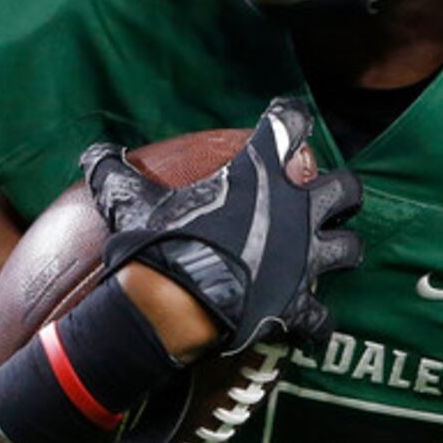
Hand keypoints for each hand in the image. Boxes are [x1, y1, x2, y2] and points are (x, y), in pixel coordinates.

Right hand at [85, 98, 363, 355]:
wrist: (174, 303)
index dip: (289, 115)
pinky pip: (322, 318)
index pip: (290, 123)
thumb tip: (93, 153)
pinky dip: (318, 324)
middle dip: (342, 193)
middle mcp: (296, 212)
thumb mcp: (128, 199)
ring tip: (330, 256)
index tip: (285, 117)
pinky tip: (311, 327)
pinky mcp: (299, 303)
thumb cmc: (156, 243)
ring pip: (349, 249)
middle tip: (326, 198)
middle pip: (346, 189)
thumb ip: (114, 171)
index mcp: (261, 173)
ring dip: (342, 250)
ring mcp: (305, 258)